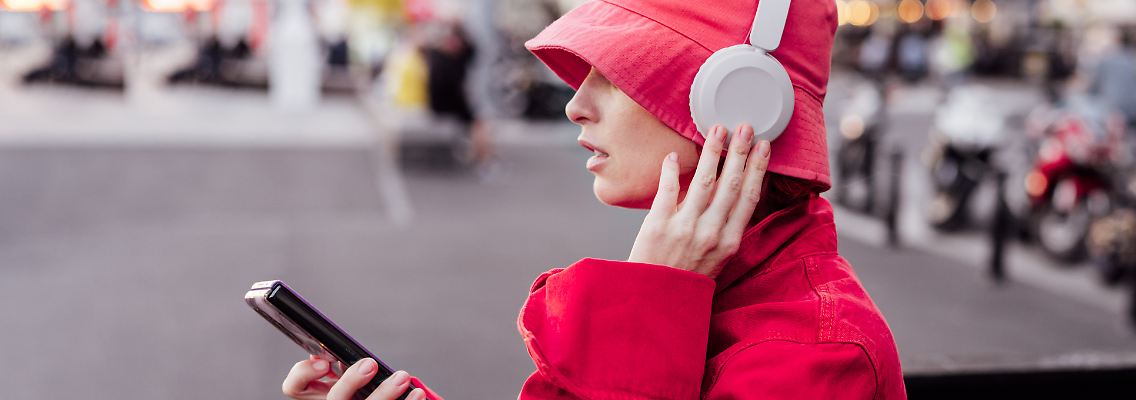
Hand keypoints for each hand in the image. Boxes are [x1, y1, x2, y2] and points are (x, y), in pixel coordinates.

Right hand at [283, 356, 426, 399]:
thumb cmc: (364, 396)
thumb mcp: (350, 386)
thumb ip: (344, 373)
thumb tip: (342, 356)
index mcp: (320, 399)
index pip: (294, 388)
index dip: (304, 374)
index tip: (324, 362)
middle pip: (334, 399)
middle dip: (350, 380)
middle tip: (370, 364)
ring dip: (384, 393)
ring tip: (402, 377)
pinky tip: (418, 394)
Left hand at [627, 124, 770, 277]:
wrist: (655, 300)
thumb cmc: (688, 277)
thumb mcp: (718, 257)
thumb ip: (725, 226)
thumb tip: (730, 189)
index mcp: (730, 241)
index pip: (749, 197)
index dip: (758, 169)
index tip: (764, 147)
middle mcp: (711, 233)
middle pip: (731, 184)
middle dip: (740, 152)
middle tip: (746, 127)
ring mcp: (685, 228)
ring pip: (703, 181)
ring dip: (712, 151)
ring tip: (718, 129)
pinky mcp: (658, 225)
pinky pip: (667, 190)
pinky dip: (670, 170)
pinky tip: (673, 155)